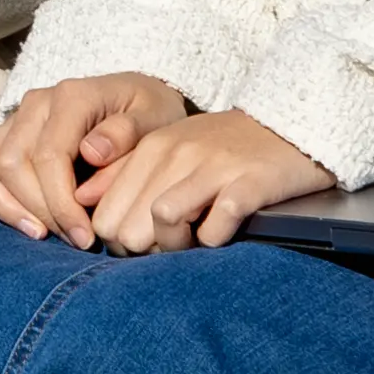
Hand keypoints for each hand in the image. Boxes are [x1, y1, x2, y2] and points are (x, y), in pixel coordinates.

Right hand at [0, 71, 185, 245]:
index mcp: (72, 97)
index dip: (61, 205)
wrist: (141, 99)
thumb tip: (90, 152)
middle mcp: (36, 103)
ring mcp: (15, 118)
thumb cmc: (151, 113)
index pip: (49, 157)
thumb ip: (127, 135)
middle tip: (72, 241)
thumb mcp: (157, 118)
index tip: (84, 238)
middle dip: (39, 211)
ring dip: (4, 205)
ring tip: (36, 234)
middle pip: (13, 164)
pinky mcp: (4, 134)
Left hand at [82, 108, 337, 253]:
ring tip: (194, 240)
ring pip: (162, 220)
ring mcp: (211, 166)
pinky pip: (215, 227)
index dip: (120, 242)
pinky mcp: (249, 182)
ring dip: (175, 245)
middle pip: (126, 227)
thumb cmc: (225, 147)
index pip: (104, 215)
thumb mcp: (169, 151)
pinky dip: (214, 240)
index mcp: (150, 149)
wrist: (290, 124)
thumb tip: (82, 200)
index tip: (145, 242)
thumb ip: (123, 173)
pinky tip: (223, 231)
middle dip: (144, 250)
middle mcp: (175, 154)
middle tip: (171, 245)